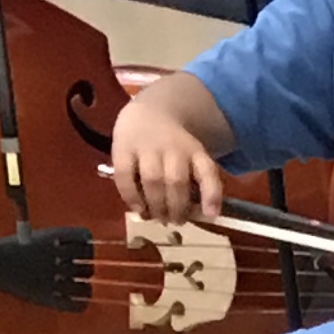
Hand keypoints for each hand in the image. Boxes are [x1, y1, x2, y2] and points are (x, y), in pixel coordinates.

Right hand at [111, 88, 225, 223]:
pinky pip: (125, 175)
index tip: (211, 215)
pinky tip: (138, 209)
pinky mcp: (123, 148)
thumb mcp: (193, 158)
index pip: (207, 171)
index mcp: (195, 151)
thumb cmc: (174, 147)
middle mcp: (172, 147)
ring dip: (156, 205)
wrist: (149, 112)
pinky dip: (131, 196)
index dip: (211, 194)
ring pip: (152, 180)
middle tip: (175, 221)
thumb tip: (203, 217)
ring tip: (157, 218)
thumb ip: (199, 183)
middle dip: (176, 208)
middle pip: (176, 181)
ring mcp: (147, 146)